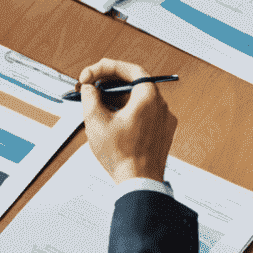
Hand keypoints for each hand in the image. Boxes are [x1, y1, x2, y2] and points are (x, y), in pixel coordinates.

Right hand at [79, 57, 176, 183]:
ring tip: (97, 105)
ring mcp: (163, 120)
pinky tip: (111, 120)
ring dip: (117, 99)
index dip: (106, 68)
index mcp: (149, 97)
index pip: (130, 69)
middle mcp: (161, 105)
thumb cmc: (123, 157)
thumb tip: (89, 88)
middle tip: (91, 87)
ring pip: (138, 99)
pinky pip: (144, 113)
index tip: (91, 75)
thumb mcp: (96, 122)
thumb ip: (90, 98)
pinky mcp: (162, 133)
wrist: (140, 184)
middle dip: (109, 83)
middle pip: (134, 83)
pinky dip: (127, 111)